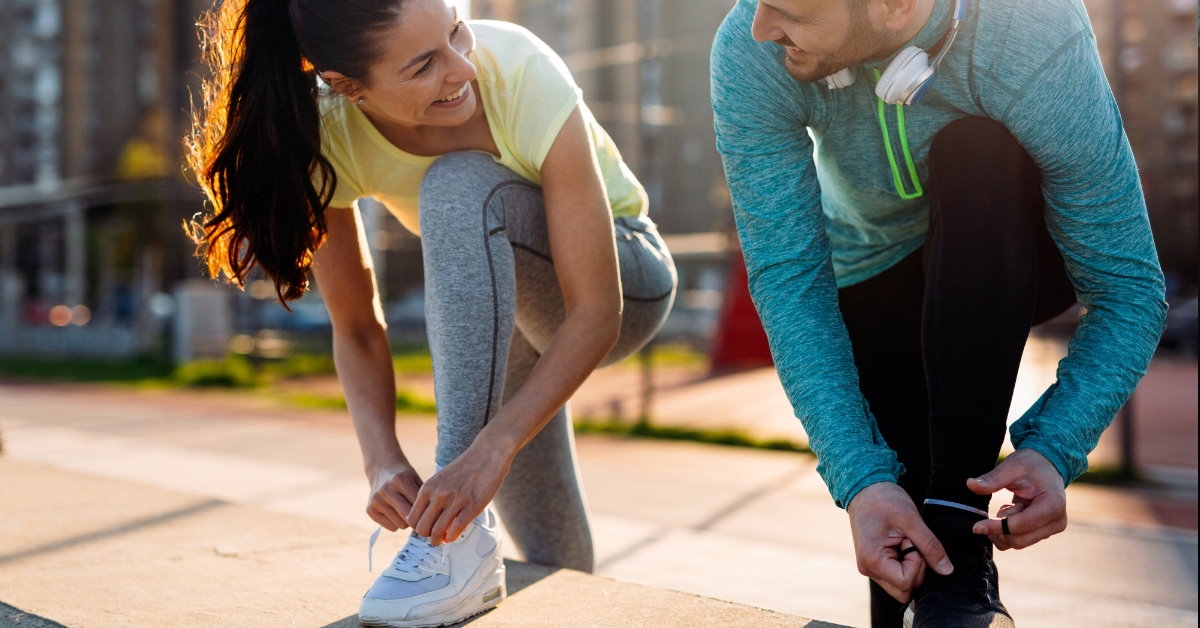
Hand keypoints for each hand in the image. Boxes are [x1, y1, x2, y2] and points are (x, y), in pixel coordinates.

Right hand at [366, 462, 423, 531]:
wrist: (382, 469)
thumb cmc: (405, 477)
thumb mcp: (416, 480)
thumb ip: (423, 498)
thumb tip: (433, 521)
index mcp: (400, 480)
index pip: (417, 506)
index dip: (426, 510)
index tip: (430, 513)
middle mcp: (386, 490)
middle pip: (408, 518)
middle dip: (416, 518)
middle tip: (419, 515)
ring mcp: (376, 500)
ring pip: (400, 525)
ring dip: (406, 521)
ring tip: (406, 510)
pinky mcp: (369, 509)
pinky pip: (391, 527)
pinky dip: (396, 523)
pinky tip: (395, 512)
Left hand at [408, 443, 511, 545]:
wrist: (488, 454)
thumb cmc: (466, 467)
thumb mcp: (441, 479)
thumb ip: (432, 496)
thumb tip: (428, 518)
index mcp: (428, 488)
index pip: (412, 518)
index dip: (418, 527)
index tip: (426, 527)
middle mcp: (438, 495)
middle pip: (421, 528)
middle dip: (427, 535)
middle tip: (434, 535)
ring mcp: (455, 501)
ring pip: (436, 532)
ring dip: (438, 540)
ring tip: (441, 540)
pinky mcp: (472, 506)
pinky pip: (455, 529)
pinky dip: (452, 537)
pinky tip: (453, 536)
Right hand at [847, 482, 953, 602]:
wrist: (865, 488)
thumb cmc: (885, 500)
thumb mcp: (911, 520)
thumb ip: (930, 546)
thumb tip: (947, 570)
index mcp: (872, 560)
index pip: (906, 582)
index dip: (917, 564)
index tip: (911, 541)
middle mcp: (867, 569)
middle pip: (903, 590)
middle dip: (915, 569)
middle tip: (910, 542)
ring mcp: (869, 568)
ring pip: (901, 586)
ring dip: (910, 568)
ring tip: (904, 542)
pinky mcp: (874, 564)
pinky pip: (895, 576)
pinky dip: (904, 565)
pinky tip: (900, 546)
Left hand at [968, 448, 1066, 550]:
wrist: (1047, 466)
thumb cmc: (1031, 465)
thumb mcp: (1011, 467)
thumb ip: (993, 479)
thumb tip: (970, 484)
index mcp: (1053, 505)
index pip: (1020, 526)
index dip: (996, 527)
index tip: (976, 526)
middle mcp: (1057, 521)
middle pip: (1019, 540)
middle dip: (1000, 529)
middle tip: (998, 509)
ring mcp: (1053, 529)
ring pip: (1018, 543)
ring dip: (1004, 528)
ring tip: (1009, 506)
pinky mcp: (1046, 532)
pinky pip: (1020, 541)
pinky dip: (1008, 530)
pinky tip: (1012, 512)